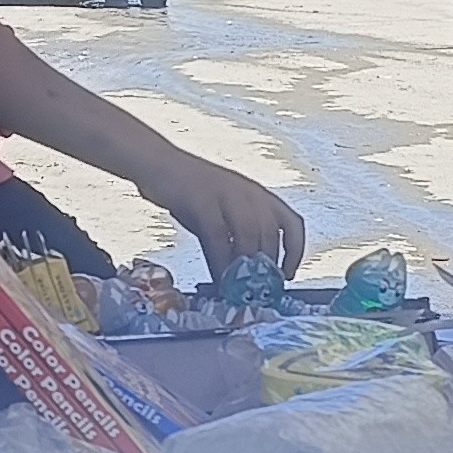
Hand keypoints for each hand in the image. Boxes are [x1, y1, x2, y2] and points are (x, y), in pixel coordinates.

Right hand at [140, 155, 307, 276]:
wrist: (157, 162)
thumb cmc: (189, 188)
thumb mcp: (222, 210)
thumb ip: (235, 237)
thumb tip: (241, 272)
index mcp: (258, 194)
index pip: (292, 224)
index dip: (295, 252)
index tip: (287, 274)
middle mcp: (249, 193)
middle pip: (270, 234)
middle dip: (265, 266)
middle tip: (256, 290)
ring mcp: (227, 194)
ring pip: (249, 235)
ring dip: (245, 266)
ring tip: (239, 289)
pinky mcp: (203, 200)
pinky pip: (219, 236)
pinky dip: (221, 261)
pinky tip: (218, 277)